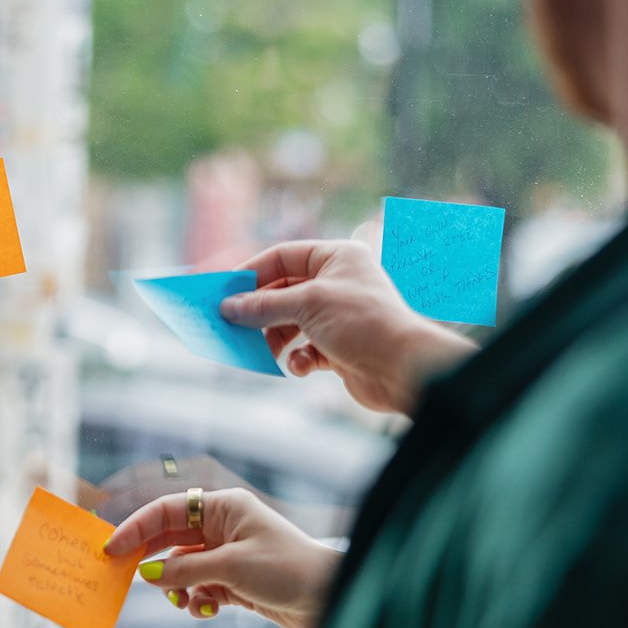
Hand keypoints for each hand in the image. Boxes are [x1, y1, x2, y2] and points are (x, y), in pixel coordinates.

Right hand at [104, 488, 340, 627]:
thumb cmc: (286, 570)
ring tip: (183, 601)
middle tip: (127, 578)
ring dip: (177, 587)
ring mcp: (228, 554)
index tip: (112, 549)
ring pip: (183, 568)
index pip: (167, 510)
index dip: (136, 528)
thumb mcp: (229, 568)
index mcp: (223, 507)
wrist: (331, 599)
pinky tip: (208, 609)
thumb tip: (147, 575)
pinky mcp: (236, 581)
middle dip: (152, 560)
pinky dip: (197, 600)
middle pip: (171, 538)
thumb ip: (183, 569)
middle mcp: (222, 526)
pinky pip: (201, 587)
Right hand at [219, 240, 476, 414]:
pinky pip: (305, 348)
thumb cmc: (363, 324)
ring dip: (275, 338)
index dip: (251, 273)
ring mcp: (338, 315)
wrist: (404, 370)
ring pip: (290, 322)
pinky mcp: (338, 346)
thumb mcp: (306, 305)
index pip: (282, 257)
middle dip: (260, 310)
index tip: (223, 291)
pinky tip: (301, 366)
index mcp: (336, 257)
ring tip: (264, 350)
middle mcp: (337, 282)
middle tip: (232, 324)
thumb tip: (228, 307)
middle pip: (282, 291)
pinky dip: (298, 358)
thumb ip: (263, 305)